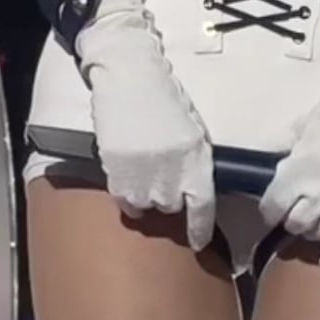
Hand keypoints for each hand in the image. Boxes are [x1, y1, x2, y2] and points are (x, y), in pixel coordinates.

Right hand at [77, 6, 216, 252]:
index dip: (201, 230)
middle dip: (170, 199)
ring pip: (147, 206)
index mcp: (197, 158)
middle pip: (172, 208)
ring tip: (144, 174)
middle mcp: (172, 171)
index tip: (200, 243)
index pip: (203, 208)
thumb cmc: (163, 98)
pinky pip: (125, 200)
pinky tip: (128, 176)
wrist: (128, 76)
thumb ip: (194, 162)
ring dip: (147, 197)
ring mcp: (143, 173)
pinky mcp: (117, 171)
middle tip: (163, 180)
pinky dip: (127, 195)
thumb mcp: (192, 130)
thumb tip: (194, 192)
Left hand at [257, 66, 319, 268]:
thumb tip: (281, 164)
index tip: (271, 208)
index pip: (273, 207)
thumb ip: (291, 149)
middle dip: (290, 221)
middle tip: (292, 213)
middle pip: (295, 224)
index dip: (269, 210)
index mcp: (299, 170)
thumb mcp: (306, 124)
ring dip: (312, 232)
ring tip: (311, 224)